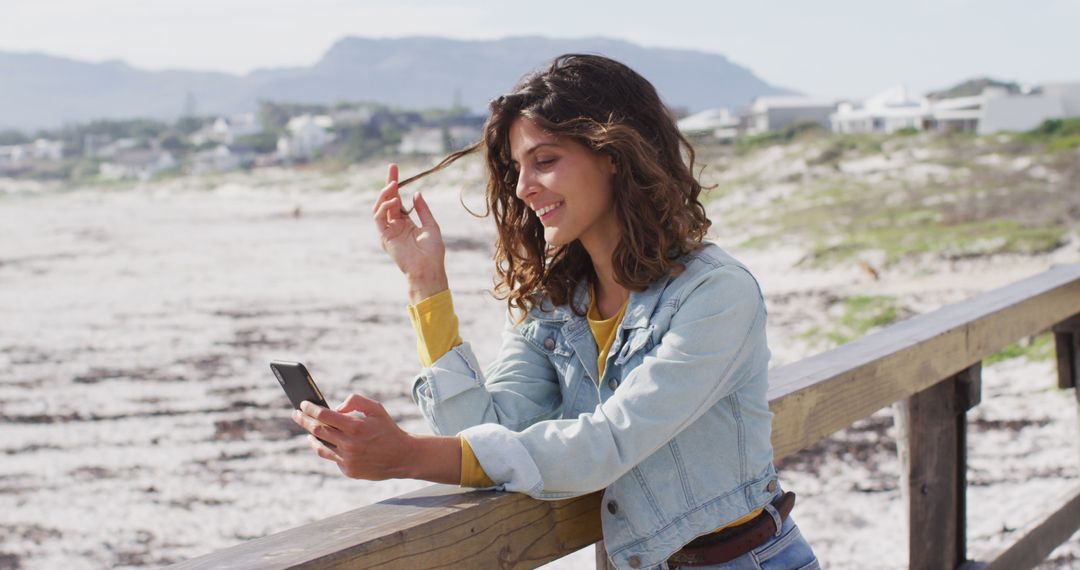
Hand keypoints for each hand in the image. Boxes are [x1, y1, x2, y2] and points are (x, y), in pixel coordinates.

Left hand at [291, 394, 412, 480]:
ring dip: (311, 436)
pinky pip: (333, 457)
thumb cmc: (387, 429)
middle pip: (317, 430)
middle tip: (296, 414)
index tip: (302, 403)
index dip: (310, 409)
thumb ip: (355, 401)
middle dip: (303, 420)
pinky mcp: (348, 471)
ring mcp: (348, 460)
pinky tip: (327, 442)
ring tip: (307, 430)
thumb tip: (335, 408)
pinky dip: (329, 448)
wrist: (402, 457)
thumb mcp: (376, 408)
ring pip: (320, 446)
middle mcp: (350, 444)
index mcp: (356, 427)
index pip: (324, 416)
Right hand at [372, 164, 447, 300]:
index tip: (394, 168)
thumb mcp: (431, 225)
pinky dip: (384, 208)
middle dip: (388, 183)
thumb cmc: (433, 251)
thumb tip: (416, 193)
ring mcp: (388, 230)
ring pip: (379, 207)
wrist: (429, 268)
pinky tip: (393, 202)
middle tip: (393, 169)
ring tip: (393, 185)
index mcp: (405, 222)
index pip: (397, 199)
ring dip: (385, 195)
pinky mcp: (384, 237)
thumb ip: (423, 210)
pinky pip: (379, 219)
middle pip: (387, 200)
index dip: (395, 184)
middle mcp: (395, 225)